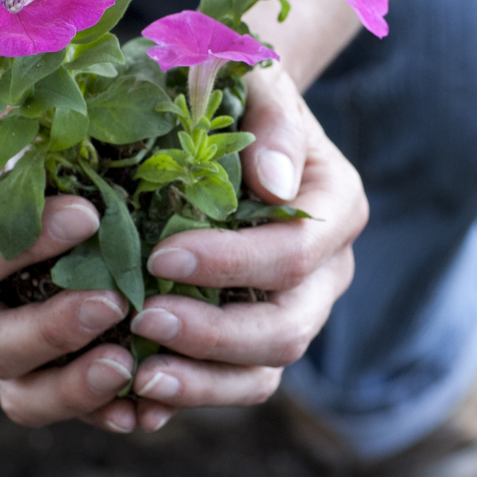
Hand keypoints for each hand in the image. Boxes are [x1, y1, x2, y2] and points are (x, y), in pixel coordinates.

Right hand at [0, 117, 142, 431]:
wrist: (28, 153)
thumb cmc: (11, 119)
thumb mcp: (0, 103)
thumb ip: (14, 113)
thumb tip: (50, 115)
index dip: (13, 246)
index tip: (85, 213)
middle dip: (49, 331)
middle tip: (113, 302)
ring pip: (20, 393)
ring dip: (75, 388)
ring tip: (130, 367)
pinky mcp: (39, 367)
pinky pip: (66, 404)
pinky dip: (107, 410)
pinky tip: (151, 407)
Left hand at [125, 63, 367, 431]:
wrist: (228, 118)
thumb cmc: (239, 89)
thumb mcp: (257, 80)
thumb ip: (273, 122)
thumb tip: (274, 185)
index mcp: (336, 208)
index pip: (293, 254)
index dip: (231, 263)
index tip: (160, 254)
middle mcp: (328, 271)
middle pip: (287, 329)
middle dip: (214, 334)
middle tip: (142, 319)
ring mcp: (297, 310)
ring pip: (265, 372)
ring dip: (203, 382)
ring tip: (141, 375)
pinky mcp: (257, 339)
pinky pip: (236, 384)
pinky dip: (192, 394)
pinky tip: (139, 395)